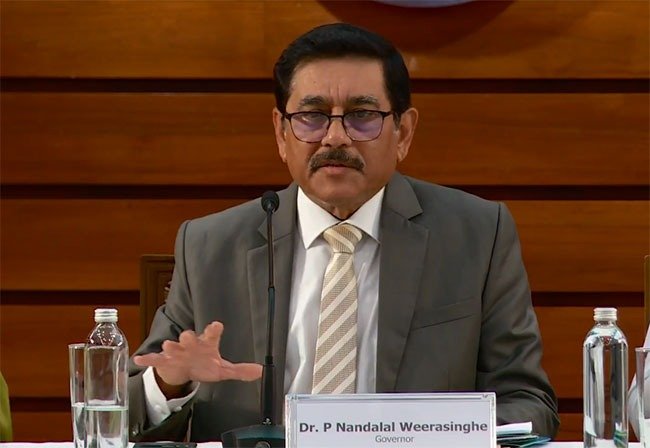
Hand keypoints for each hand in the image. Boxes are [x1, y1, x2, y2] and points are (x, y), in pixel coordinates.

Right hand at [133, 321, 261, 396]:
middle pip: (189, 337)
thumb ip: (240, 370)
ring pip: (172, 345)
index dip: (214, 329)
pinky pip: (154, 358)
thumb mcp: (222, 369)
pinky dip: (147, 358)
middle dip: (188, 337)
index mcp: (206, 343)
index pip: (212, 333)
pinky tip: (139, 359)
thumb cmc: (204, 363)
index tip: (217, 326)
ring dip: (170, 346)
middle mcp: (191, 344)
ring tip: (168, 346)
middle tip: (187, 336)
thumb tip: (261, 371)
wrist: (184, 367)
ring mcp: (176, 351)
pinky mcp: (164, 360)